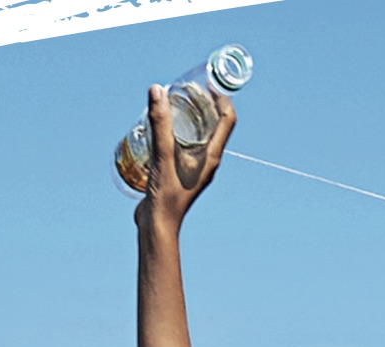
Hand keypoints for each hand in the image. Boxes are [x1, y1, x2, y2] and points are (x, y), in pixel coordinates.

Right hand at [135, 84, 235, 230]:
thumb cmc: (166, 196)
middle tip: (187, 88)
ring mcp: (195, 167)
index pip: (227, 120)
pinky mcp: (182, 171)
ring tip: (174, 102)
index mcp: (211, 157)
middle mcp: (207, 161)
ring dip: (191, 117)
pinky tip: (161, 127)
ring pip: (199, 135)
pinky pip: (185, 144)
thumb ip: (160, 123)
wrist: (158, 226)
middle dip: (204, 104)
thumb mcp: (162, 155)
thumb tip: (157, 89)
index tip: (208, 83)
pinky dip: (178, 131)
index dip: (221, 98)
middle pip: (214, 124)